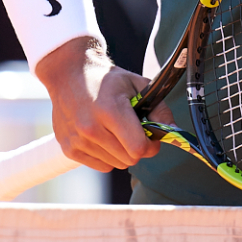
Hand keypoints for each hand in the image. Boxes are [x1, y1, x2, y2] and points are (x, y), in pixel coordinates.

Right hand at [36, 38, 160, 170]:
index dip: (151, 145)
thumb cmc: (107, 80)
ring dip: (122, 153)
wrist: (69, 75)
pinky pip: (101, 166)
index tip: (152, 137)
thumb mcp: (138, 85)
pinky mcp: (69, 149)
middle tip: (135, 132)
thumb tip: (172, 131)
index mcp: (110, 110)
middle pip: (129, 159)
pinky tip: (104, 137)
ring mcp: (78, 140)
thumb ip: (159, 108)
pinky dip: (107, 156)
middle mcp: (91, 128)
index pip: (138, 148)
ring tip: (117, 131)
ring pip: (116, 165)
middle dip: (138, 148)